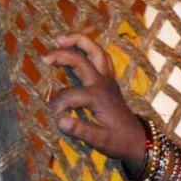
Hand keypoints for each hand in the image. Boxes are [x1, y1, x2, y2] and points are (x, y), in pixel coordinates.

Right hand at [42, 34, 147, 170]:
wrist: (136, 139)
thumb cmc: (117, 141)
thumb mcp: (98, 140)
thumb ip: (79, 130)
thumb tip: (59, 121)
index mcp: (98, 98)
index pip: (70, 94)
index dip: (57, 104)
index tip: (52, 116)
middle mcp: (103, 83)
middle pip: (81, 60)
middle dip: (61, 55)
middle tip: (43, 58)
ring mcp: (108, 79)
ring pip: (95, 51)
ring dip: (79, 42)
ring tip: (60, 39)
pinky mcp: (109, 79)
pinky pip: (101, 57)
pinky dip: (88, 49)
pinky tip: (76, 48)